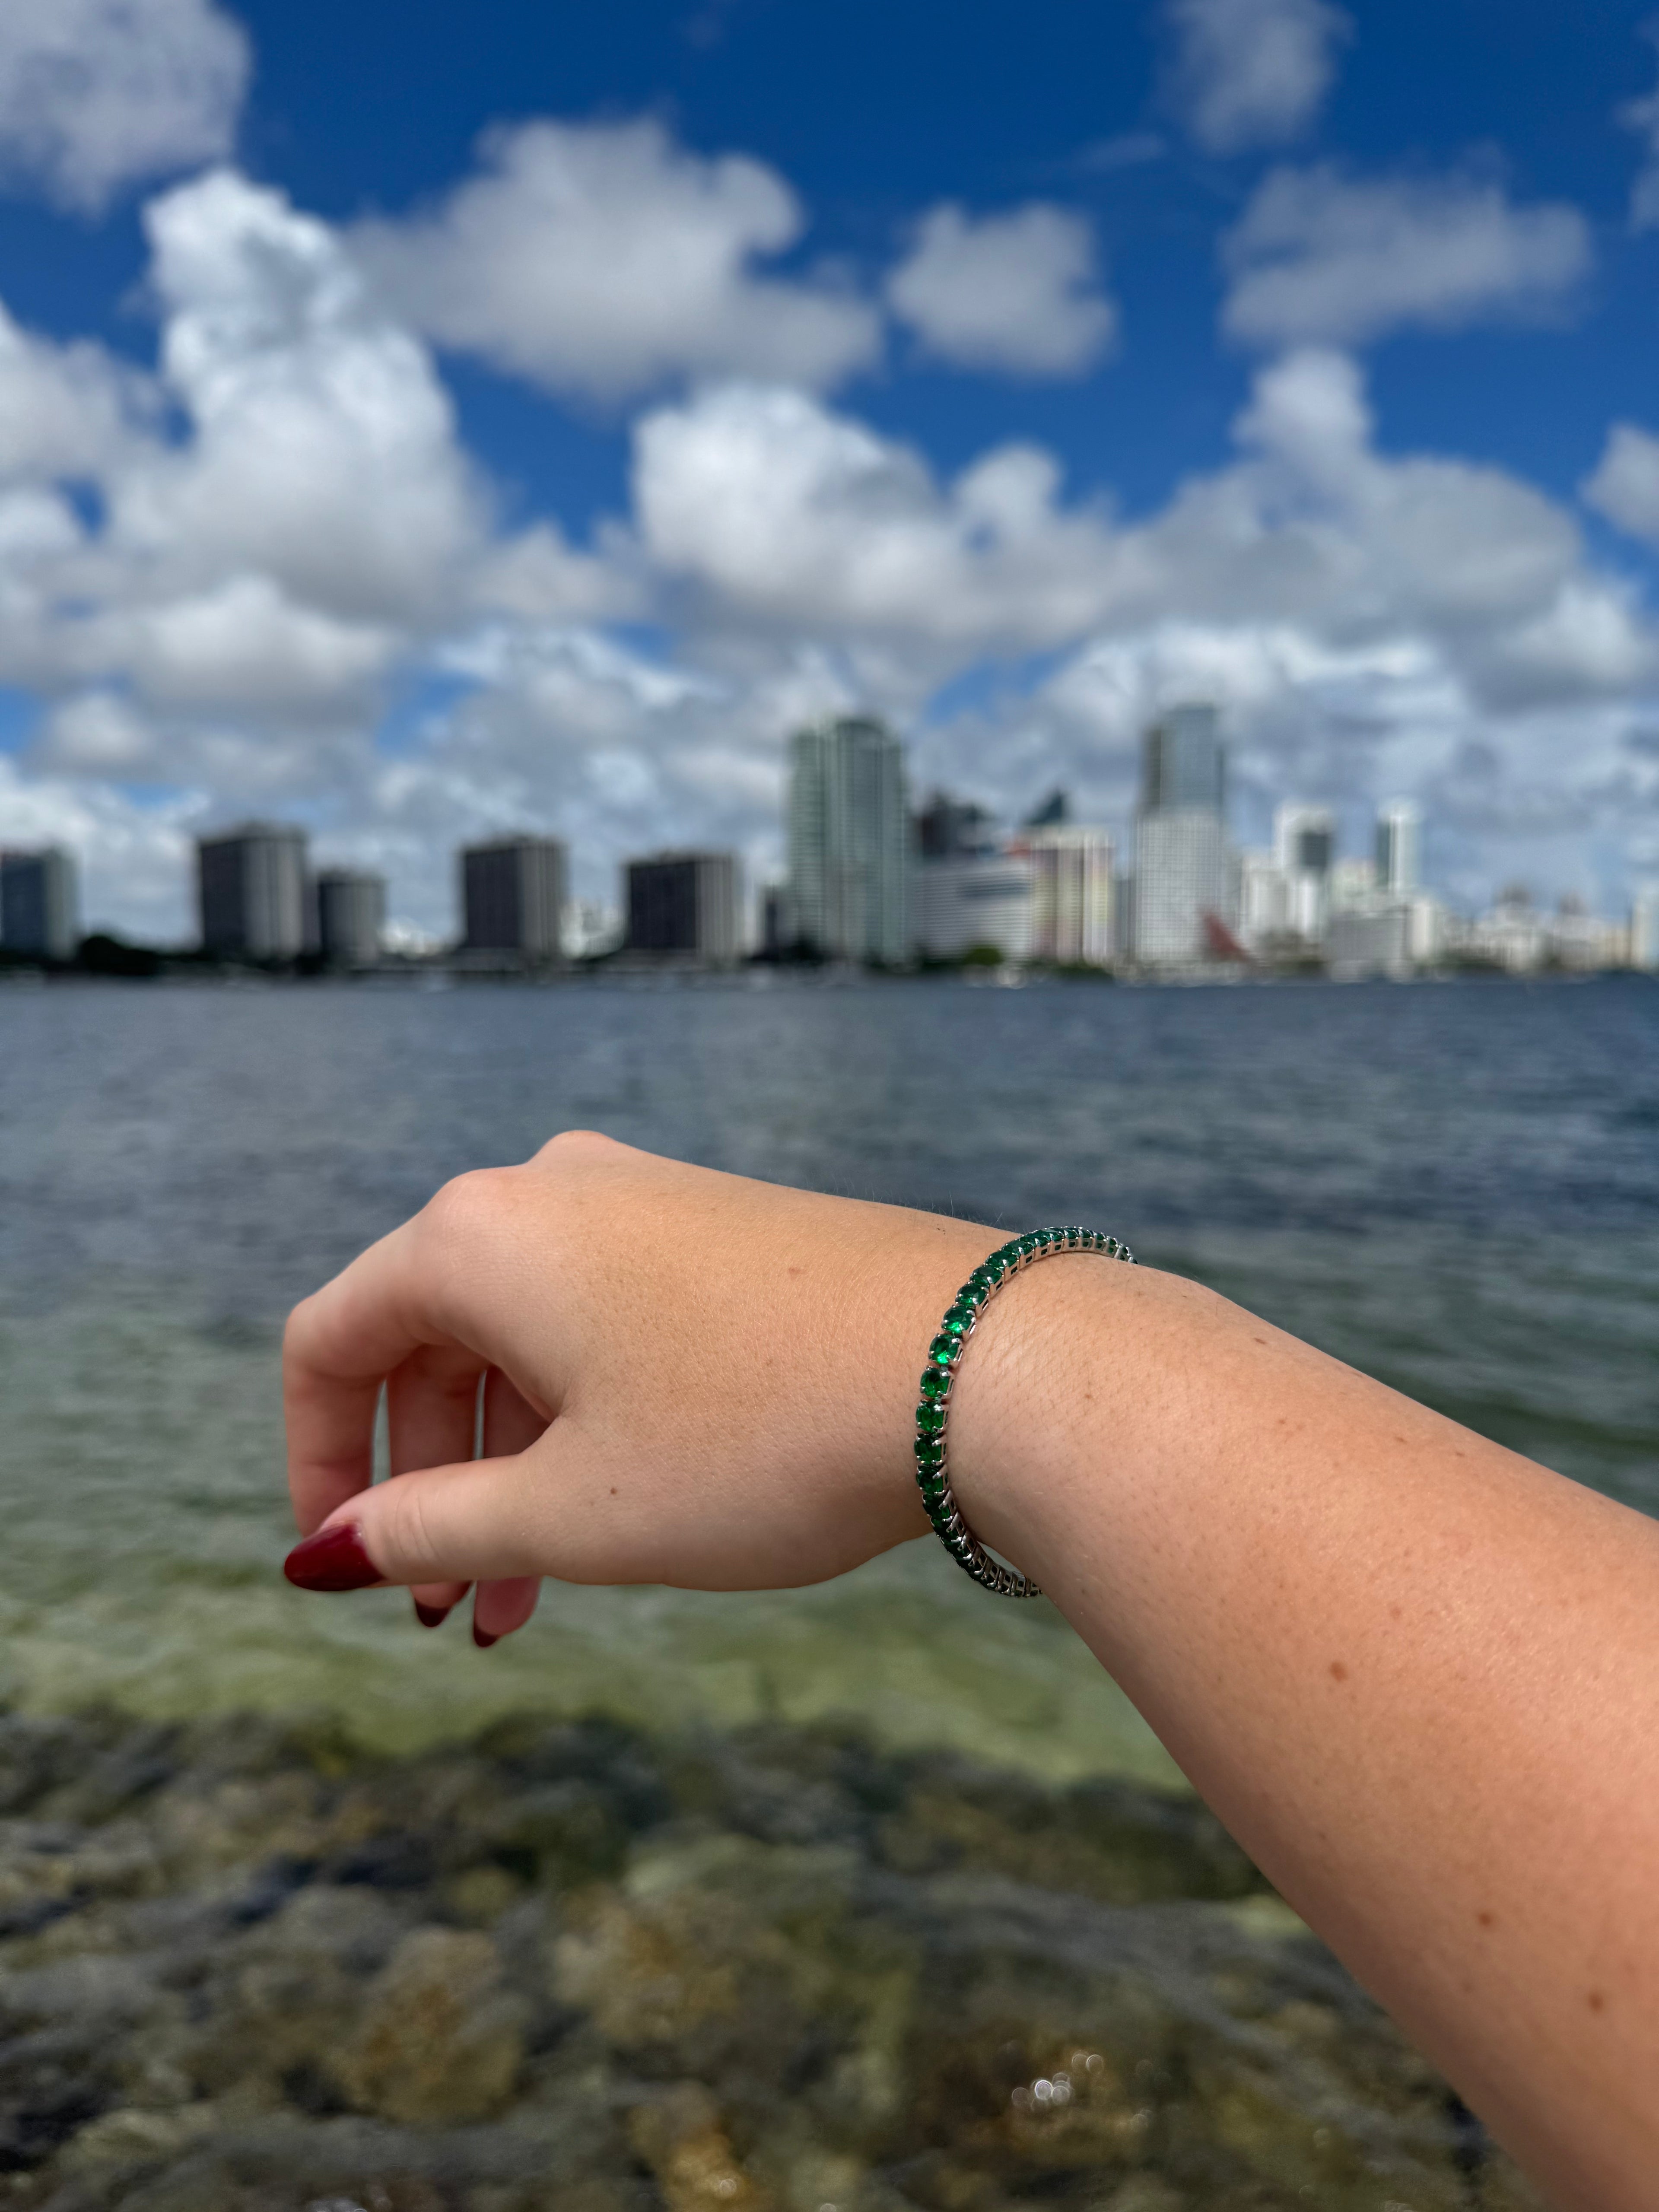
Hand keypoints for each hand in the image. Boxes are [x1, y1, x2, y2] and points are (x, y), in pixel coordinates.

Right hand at [282, 1130, 997, 1639]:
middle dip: (432, 1487)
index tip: (340, 1562)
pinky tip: (627, 1514)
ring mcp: (647, 1200)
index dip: (317, 1459)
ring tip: (532, 1601)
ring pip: (530, 1344)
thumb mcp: (569, 1509)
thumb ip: (429, 1527)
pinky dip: (590, 1423)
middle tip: (455, 1610)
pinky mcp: (724, 1230)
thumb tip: (332, 1550)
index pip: (333, 1340)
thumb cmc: (757, 1438)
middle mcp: (552, 1192)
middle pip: (433, 1345)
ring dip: (516, 1471)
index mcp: (479, 1237)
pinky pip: (611, 1323)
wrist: (980, 1362)